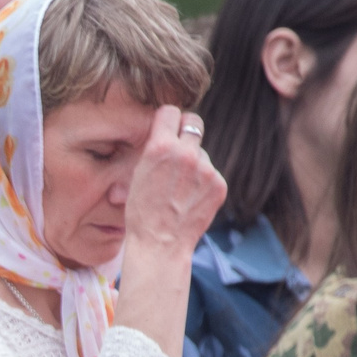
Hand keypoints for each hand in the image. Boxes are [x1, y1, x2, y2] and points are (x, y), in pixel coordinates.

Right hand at [125, 106, 226, 259]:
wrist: (160, 245)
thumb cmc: (141, 213)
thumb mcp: (137, 176)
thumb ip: (154, 150)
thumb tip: (166, 133)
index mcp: (160, 148)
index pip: (171, 112)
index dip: (167, 120)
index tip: (166, 128)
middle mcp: (185, 153)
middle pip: (194, 123)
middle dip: (186, 131)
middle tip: (179, 148)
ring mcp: (206, 169)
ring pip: (201, 153)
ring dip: (193, 164)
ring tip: (179, 189)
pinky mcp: (219, 184)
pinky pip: (211, 173)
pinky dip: (203, 183)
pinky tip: (189, 200)